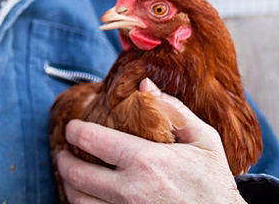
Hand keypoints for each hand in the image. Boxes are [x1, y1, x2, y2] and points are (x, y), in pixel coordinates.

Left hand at [55, 78, 246, 203]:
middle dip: (64, 161)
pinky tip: (90, 197)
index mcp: (147, 161)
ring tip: (72, 175)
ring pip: (79, 201)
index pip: (92, 140)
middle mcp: (131, 190)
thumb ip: (173, 109)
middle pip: (77, 175)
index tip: (72, 128)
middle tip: (64, 153)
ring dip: (69, 186)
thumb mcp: (204, 140)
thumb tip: (145, 86)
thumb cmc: (215, 184)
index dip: (75, 131)